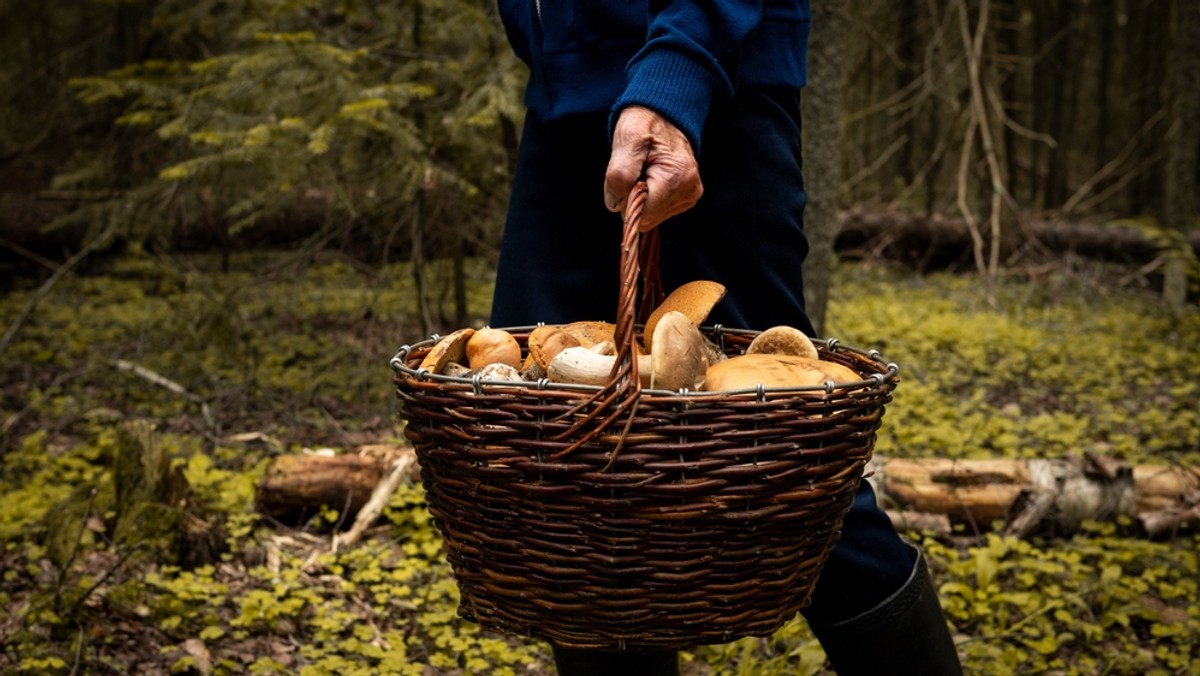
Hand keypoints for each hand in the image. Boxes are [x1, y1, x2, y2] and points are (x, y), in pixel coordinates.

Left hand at [603, 106, 702, 231]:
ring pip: (653, 217)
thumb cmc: (643, 124)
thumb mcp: (627, 140)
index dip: (627, 200)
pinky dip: (652, 197)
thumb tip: (616, 205)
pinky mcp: (689, 195)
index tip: (629, 176)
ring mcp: (691, 193)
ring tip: (646, 171)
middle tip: (637, 171)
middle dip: (635, 199)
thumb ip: (619, 174)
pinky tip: (653, 176)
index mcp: (676, 176)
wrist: (663, 113)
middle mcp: (689, 188)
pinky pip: (661, 211)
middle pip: (649, 218)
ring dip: (643, 197)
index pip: (644, 215)